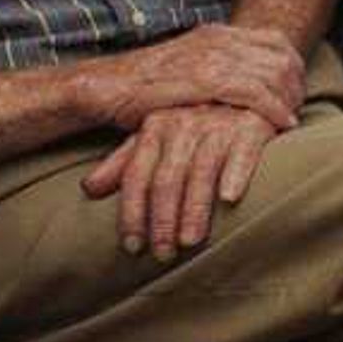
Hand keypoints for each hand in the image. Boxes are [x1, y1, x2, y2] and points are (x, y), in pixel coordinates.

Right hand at [78, 23, 303, 135]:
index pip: (275, 42)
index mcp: (217, 33)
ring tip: (293, 119)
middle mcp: (219, 39)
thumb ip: (219, 69)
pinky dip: (272, 108)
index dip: (294, 67)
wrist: (103, 87)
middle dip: (296, 85)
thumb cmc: (144, 86)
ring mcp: (211, 57)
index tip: (298, 91)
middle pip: (280, 57)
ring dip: (289, 98)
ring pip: (272, 73)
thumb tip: (249, 82)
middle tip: (300, 108)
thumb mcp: (188, 69)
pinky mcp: (202, 80)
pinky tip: (282, 124)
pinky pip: (252, 92)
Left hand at [80, 103, 279, 259]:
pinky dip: (236, 174)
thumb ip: (126, 162)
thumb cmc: (200, 123)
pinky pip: (243, 152)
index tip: (132, 246)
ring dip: (195, 209)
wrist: (249, 89)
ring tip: (191, 241)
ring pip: (201, 172)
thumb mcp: (159, 137)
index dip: (132, 213)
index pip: (137, 176)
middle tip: (163, 253)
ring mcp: (219, 123)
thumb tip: (89, 188)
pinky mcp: (253, 125)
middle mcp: (185, 124)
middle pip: (167, 179)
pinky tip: (229, 198)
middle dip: (163, 220)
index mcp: (156, 127)